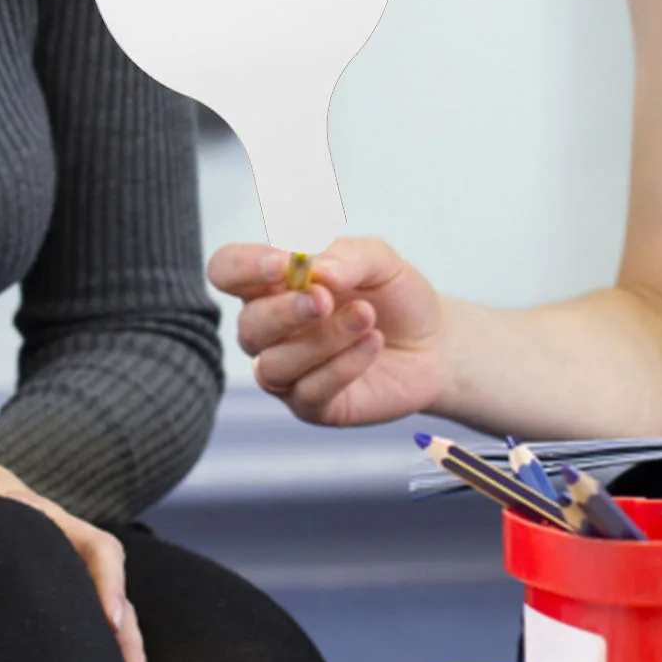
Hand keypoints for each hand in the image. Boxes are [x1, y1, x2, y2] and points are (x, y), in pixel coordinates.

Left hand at [0, 459, 148, 661]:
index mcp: (54, 526)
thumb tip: (12, 498)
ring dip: (119, 655)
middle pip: (112, 595)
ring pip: (103, 617)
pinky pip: (78, 630)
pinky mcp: (46, 606)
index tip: (112, 621)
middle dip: (128, 639)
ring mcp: (59, 582)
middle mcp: (67, 556)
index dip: (110, 583)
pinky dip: (92, 659)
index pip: (99, 550)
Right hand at [208, 237, 446, 425]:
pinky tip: (372, 344)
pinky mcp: (311, 406)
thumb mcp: (379, 260)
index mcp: (272, 282)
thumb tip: (314, 270)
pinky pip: (307, 392)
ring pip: (273, 364)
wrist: (434, 342)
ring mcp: (288, 370)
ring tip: (367, 317)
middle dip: (284, 311)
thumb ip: (345, 256)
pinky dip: (342, 366)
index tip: (283, 264)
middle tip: (325, 299)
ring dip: (321, 340)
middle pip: (246, 325)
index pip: (227, 270)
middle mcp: (270, 328)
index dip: (243, 267)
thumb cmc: (394, 295)